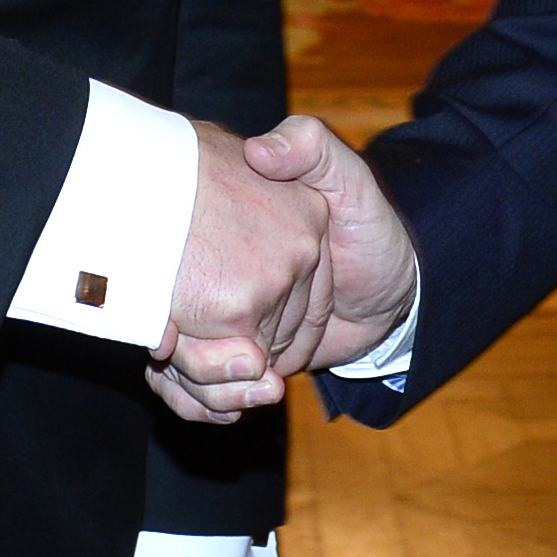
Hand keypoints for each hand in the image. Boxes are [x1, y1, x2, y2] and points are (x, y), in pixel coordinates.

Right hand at [159, 116, 418, 416]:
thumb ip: (310, 148)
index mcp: (226, 231)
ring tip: (260, 389)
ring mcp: (223, 317)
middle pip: (171, 330)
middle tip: (243, 366)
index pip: (168, 271)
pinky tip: (233, 408)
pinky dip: (208, 405)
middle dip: (191, 365)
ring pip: (180, 366)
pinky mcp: (237, 353)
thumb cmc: (371, 229)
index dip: (161, 310)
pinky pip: (200, 388)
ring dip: (205, 392)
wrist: (395, 293)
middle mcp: (214, 274)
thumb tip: (260, 151)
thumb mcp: (347, 179)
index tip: (168, 339)